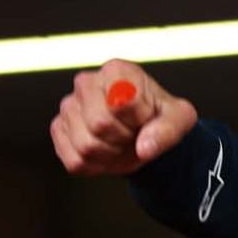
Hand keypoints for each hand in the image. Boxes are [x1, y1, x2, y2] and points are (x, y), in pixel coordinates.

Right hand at [50, 59, 197, 175]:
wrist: (142, 131)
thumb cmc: (159, 116)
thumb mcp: (179, 119)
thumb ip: (168, 130)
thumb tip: (144, 147)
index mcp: (117, 71)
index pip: (123, 102)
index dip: (140, 119)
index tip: (147, 116)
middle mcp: (86, 83)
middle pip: (99, 124)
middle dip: (124, 138)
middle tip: (133, 133)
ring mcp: (68, 106)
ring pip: (86, 145)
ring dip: (111, 154)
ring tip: (121, 142)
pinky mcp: (58, 130)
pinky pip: (75, 161)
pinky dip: (97, 166)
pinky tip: (107, 152)